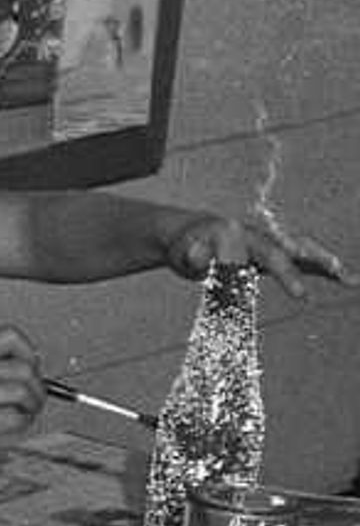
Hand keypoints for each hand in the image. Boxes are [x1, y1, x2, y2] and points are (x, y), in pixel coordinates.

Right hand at [0, 325, 42, 463]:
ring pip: (22, 394)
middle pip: (24, 369)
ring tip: (19, 420)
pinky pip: (12, 420)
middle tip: (31, 404)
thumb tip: (32, 369)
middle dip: (38, 390)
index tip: (29, 372)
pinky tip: (4, 434)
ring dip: (30, 411)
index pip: (10, 336)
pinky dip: (17, 430)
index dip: (30, 354)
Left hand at [162, 207, 345, 294]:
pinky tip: (347, 279)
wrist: (190, 233)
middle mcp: (256, 235)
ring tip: (350, 279)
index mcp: (233, 233)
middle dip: (299, 269)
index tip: (293, 293)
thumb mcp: (182, 251)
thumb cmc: (186, 245)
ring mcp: (269, 243)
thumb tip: (198, 257)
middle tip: (310, 289)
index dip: (274, 274)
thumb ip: (192, 256)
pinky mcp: (275, 254)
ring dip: (325, 264)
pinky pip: (303, 261)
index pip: (252, 256)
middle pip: (283, 251)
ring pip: (301, 251)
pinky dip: (324, 269)